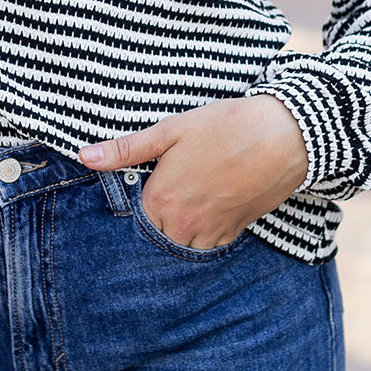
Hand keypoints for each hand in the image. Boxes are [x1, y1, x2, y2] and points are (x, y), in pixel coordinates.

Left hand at [79, 95, 308, 248]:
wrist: (285, 137)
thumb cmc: (226, 127)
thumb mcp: (171, 130)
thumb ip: (126, 149)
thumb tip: (85, 156)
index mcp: (161, 200)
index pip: (131, 216)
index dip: (135, 198)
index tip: (143, 182)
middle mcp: (183, 225)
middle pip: (154, 233)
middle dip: (155, 215)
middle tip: (170, 186)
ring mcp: (210, 232)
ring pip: (181, 242)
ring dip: (178, 226)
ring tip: (188, 194)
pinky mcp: (234, 233)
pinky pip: (207, 243)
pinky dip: (202, 229)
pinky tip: (207, 202)